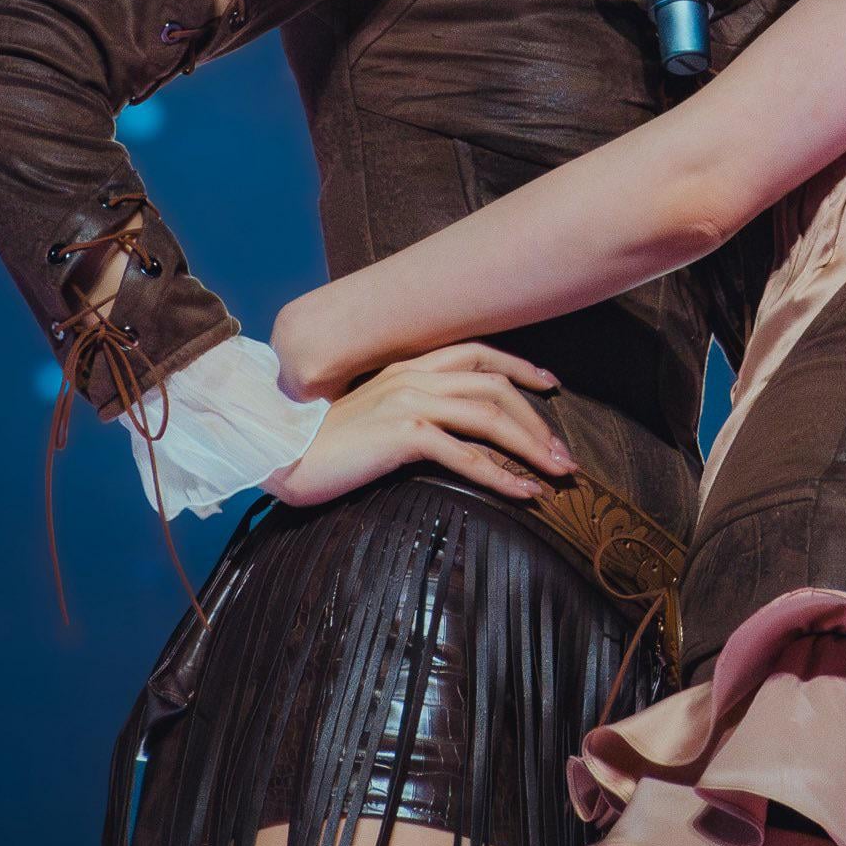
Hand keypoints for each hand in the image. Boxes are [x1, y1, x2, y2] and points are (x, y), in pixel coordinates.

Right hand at [264, 341, 574, 508]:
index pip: (478, 353)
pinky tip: (524, 492)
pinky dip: (502, 475)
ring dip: (531, 446)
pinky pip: (466, 455)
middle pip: (494, 385)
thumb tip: (448, 428)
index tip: (550, 385)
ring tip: (557, 474)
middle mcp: (414, 376)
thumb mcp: (374, 413)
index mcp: (409, 366)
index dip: (519, 366)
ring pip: (489, 415)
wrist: (280, 454)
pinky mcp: (404, 435)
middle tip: (564, 453)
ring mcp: (410, 403)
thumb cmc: (325, 443)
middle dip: (537, 418)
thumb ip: (410, 408)